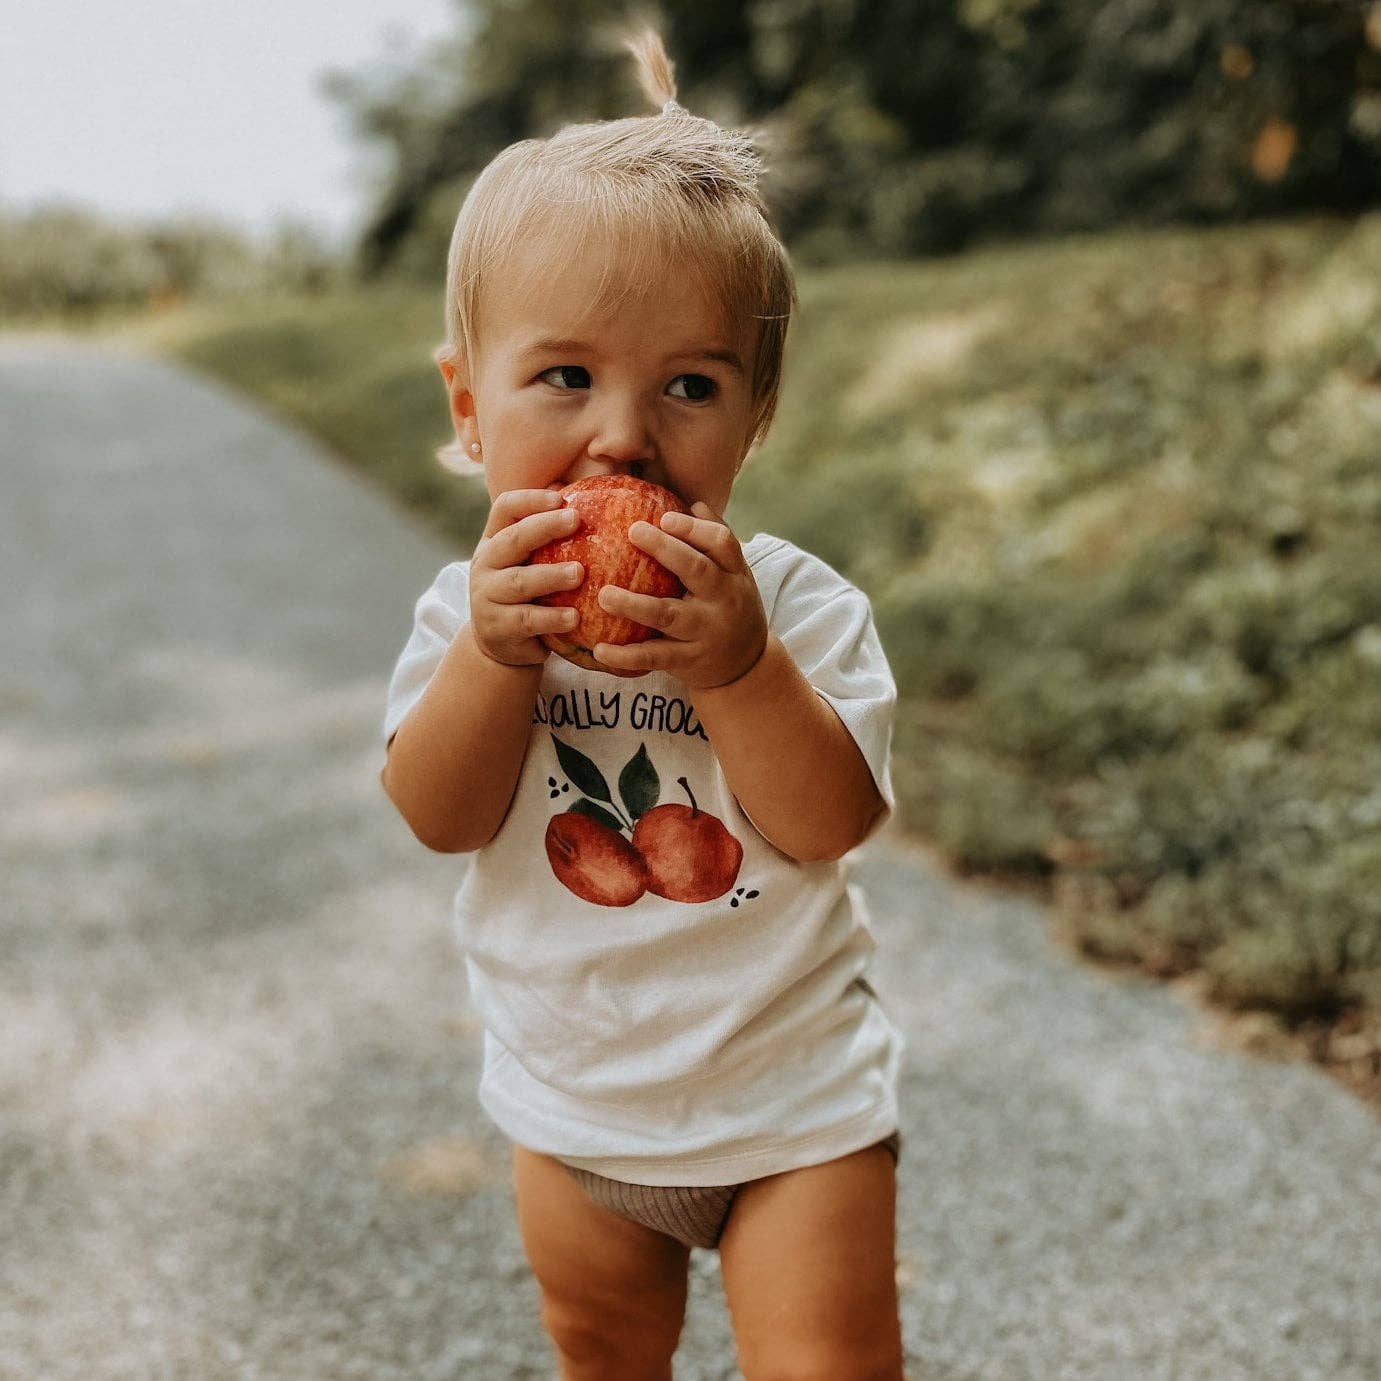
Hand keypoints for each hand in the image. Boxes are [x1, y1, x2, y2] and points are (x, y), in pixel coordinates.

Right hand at [468, 488, 583, 666]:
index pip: (505, 509)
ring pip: (519, 582)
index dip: (530, 499)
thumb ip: (551, 538)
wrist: (501, 645)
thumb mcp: (531, 563)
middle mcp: (485, 564)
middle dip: (544, 527)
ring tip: (579, 573)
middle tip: (575, 520)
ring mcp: (487, 596)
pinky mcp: (497, 628)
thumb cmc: (529, 595)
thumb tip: (593, 497)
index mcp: (495, 541)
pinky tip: (574, 617)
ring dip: (550, 575)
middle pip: (512, 540)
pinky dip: (551, 618)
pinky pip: (526, 620)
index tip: (561, 497)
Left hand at [591, 500, 768, 689]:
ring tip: (604, 595)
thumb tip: (694, 503)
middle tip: (633, 531)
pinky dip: (626, 656)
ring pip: (668, 615)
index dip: (694, 528)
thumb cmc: (730, 609)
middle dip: (666, 550)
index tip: (664, 517)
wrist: (747, 667)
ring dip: (634, 605)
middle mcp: (723, 600)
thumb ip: (715, 543)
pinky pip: (654, 657)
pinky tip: (600, 649)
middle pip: (697, 570)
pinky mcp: (689, 661)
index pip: (722, 543)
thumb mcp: (734, 577)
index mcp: (733, 574)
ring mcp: (706, 632)